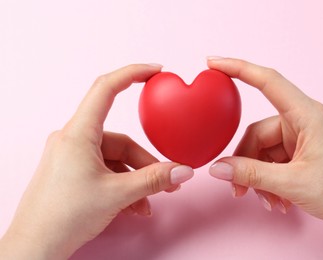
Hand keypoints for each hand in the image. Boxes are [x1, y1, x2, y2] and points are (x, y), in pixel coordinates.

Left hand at [0, 64, 193, 258]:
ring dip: (136, 179)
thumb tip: (183, 170)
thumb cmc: (64, 216)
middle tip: (169, 180)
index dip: (132, 73)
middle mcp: (73, 139)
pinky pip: (106, 170)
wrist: (35, 247)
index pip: (106, 88)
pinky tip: (135, 207)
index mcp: (78, 134)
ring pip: (116, 158)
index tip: (155, 70)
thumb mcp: (117, 195)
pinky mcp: (73, 171)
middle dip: (147, 162)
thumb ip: (154, 179)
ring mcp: (72, 156)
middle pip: (121, 140)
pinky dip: (123, 185)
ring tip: (150, 202)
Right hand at [207, 57, 322, 246]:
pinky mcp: (300, 151)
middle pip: (256, 133)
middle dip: (246, 164)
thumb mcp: (292, 184)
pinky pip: (272, 161)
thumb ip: (251, 174)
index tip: (213, 63)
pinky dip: (268, 180)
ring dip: (258, 178)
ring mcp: (300, 136)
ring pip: (262, 151)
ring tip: (269, 200)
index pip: (267, 81)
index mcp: (306, 115)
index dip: (238, 68)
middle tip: (239, 190)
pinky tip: (277, 200)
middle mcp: (302, 120)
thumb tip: (217, 168)